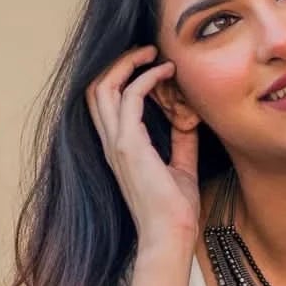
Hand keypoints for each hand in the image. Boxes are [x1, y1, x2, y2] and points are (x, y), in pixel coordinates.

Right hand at [85, 44, 199, 248]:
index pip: (108, 102)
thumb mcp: (181, 167)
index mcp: (119, 148)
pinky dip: (146, 78)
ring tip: (152, 53)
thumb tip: (189, 117)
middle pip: (97, 88)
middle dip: (118, 62)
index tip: (154, 68)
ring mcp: (116, 143)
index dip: (124, 77)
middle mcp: (111, 143)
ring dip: (126, 64)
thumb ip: (180, 140)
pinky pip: (130, 97)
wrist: (170, 235)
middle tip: (147, 51)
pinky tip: (165, 73)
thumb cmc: (175, 210)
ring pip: (103, 87)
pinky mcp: (128, 145)